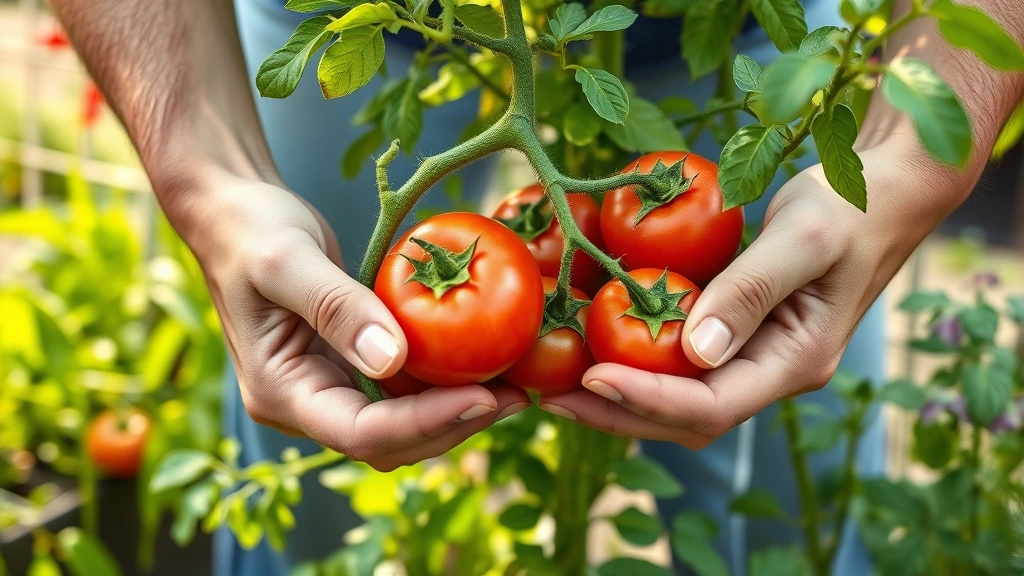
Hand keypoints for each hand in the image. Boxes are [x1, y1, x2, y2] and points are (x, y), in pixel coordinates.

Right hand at [182, 170, 530, 469]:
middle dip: (455, 425)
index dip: (426, 424)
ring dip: (459, 410)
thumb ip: (336, 307)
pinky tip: (489, 360)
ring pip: (403, 424)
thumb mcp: (286, 259)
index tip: (485, 398)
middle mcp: (306, 403)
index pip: (359, 433)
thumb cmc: (248, 228)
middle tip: (519, 395)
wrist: (232, 211)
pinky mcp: (352, 364)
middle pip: (389, 442)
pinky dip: (446, 381)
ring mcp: (330, 386)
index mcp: (279, 392)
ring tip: (520, 383)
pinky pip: (404, 389)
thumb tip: (393, 360)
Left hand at [537, 137, 971, 447]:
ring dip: (619, 395)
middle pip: (686, 417)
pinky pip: (679, 361)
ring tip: (555, 385)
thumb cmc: (851, 207)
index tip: (590, 381)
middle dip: (617, 414)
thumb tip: (696, 351)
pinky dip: (633, 359)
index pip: (711, 405)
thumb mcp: (803, 238)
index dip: (647, 400)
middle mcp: (771, 371)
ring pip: (678, 395)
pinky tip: (590, 341)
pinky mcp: (736, 333)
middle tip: (550, 400)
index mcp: (795, 361)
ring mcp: (753, 356)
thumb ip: (751, 290)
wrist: (882, 193)